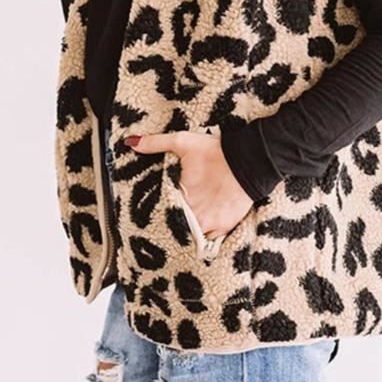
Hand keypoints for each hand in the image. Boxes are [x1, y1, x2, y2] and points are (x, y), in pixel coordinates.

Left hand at [126, 131, 253, 239]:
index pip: (160, 210)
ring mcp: (209, 224)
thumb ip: (156, 143)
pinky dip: (202, 234)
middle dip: (168, 224)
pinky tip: (197, 227)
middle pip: (174, 225)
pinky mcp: (223, 228)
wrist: (250, 161)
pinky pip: (207, 239)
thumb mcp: (184, 142)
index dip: (154, 213)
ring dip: (184, 231)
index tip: (147, 215)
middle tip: (160, 224)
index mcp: (180, 195)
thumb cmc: (216, 151)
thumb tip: (131, 143)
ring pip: (189, 235)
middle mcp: (194, 213)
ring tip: (178, 228)